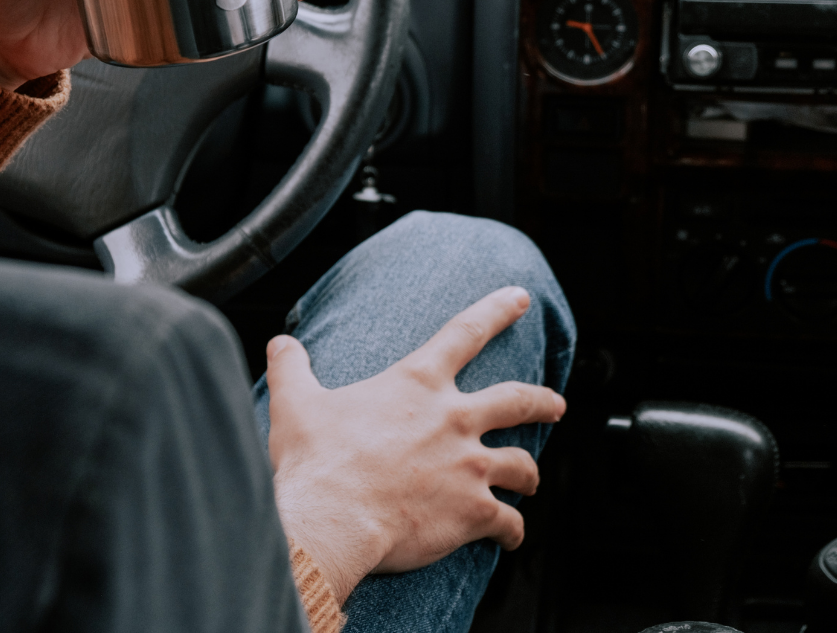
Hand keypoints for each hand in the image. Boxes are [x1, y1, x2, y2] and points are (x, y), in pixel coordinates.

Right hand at [266, 286, 566, 604]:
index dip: (495, 311)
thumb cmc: (317, 462)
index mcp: (417, 384)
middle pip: (518, 400)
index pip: (464, 333)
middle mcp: (454, 419)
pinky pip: (509, 522)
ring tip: (530, 480)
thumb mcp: (295, 403)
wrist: (333, 518)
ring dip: (529, 473)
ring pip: (521, 465)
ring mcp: (469, 466)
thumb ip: (291, 368)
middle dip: (543, 401)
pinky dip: (513, 531)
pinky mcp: (474, 511)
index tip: (519, 298)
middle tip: (557, 404)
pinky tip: (511, 538)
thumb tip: (279, 345)